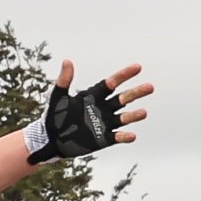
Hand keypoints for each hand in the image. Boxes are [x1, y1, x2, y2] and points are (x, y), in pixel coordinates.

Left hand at [26, 60, 153, 163]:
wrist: (51, 139)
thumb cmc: (54, 116)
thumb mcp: (58, 97)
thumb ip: (64, 80)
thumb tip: (67, 61)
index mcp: (94, 95)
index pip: (112, 83)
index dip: (125, 75)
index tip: (138, 67)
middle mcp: (103, 108)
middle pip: (123, 99)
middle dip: (136, 93)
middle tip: (150, 87)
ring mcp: (105, 123)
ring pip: (124, 118)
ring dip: (134, 115)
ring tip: (144, 112)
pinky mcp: (103, 139)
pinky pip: (117, 137)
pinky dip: (125, 137)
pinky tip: (132, 135)